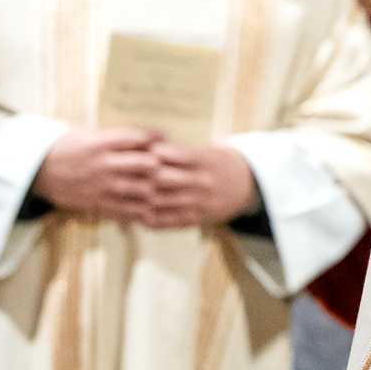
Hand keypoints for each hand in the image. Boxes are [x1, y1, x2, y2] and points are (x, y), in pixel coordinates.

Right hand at [32, 127, 162, 221]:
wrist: (37, 172)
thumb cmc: (64, 147)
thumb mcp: (85, 133)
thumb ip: (112, 135)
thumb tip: (141, 134)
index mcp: (99, 143)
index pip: (134, 138)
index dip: (153, 137)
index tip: (163, 136)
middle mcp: (103, 164)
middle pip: (144, 164)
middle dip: (159, 163)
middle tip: (167, 162)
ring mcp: (102, 185)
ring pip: (140, 188)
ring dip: (155, 186)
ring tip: (163, 183)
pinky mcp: (98, 202)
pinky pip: (126, 207)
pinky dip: (142, 206)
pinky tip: (151, 203)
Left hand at [137, 143, 258, 229]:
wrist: (244, 187)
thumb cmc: (216, 164)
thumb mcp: (206, 152)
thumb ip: (180, 152)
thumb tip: (148, 147)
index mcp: (206, 161)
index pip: (177, 155)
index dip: (156, 152)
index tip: (142, 150)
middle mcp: (203, 182)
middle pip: (164, 179)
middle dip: (143, 175)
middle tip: (128, 172)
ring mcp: (199, 202)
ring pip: (161, 201)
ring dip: (140, 197)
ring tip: (126, 193)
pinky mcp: (196, 219)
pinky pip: (167, 222)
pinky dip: (149, 218)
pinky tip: (139, 212)